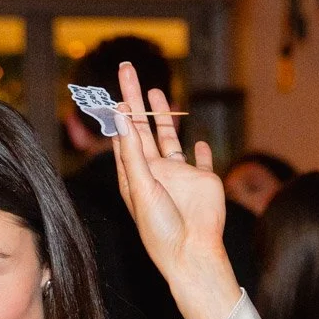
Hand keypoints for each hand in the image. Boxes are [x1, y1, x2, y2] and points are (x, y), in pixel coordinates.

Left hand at [112, 61, 239, 318]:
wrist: (192, 251)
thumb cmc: (160, 228)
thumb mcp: (142, 188)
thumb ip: (134, 154)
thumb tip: (121, 118)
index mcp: (134, 173)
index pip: (123, 134)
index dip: (118, 110)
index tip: (114, 87)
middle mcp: (154, 170)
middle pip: (142, 126)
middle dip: (134, 98)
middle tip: (127, 67)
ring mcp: (179, 174)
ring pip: (169, 137)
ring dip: (163, 114)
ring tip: (156, 91)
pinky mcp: (204, 179)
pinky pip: (201, 160)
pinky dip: (202, 151)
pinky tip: (200, 142)